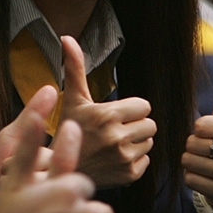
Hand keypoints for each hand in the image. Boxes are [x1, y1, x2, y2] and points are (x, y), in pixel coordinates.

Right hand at [58, 37, 156, 188]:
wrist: (61, 169)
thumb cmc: (68, 130)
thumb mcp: (73, 99)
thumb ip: (74, 67)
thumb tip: (66, 38)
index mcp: (106, 115)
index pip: (144, 106)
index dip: (130, 109)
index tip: (114, 115)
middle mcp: (116, 137)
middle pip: (150, 124)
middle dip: (135, 125)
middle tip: (115, 130)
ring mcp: (124, 158)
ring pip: (149, 142)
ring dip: (136, 142)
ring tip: (114, 144)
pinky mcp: (129, 175)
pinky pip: (147, 160)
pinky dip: (135, 160)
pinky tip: (115, 159)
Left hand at [183, 53, 212, 212]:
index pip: (201, 124)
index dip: (199, 128)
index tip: (212, 132)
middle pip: (193, 142)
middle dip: (193, 145)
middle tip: (208, 149)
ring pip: (189, 160)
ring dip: (190, 161)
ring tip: (206, 162)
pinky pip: (189, 178)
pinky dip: (191, 177)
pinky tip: (205, 177)